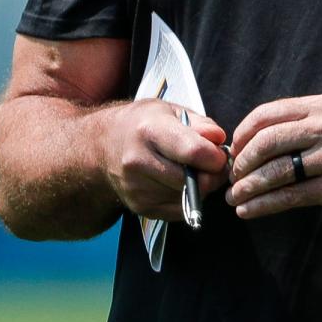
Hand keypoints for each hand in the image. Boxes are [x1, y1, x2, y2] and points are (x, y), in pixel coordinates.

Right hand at [102, 100, 228, 221]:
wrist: (103, 146)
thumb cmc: (144, 124)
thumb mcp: (171, 111)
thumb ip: (200, 124)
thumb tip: (219, 140)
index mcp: (149, 131)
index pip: (193, 151)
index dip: (215, 156)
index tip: (219, 154)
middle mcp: (138, 161)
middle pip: (193, 180)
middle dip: (212, 175)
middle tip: (213, 165)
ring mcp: (137, 188)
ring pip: (188, 198)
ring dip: (200, 188)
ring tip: (194, 171)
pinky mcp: (140, 207)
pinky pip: (179, 211)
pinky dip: (187, 200)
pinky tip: (181, 183)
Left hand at [226, 95, 321, 219]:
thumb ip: (299, 125)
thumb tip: (252, 143)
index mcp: (321, 107)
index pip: (267, 114)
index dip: (242, 134)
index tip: (234, 152)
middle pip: (268, 141)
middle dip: (242, 163)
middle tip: (232, 177)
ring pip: (277, 171)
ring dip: (249, 187)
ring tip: (235, 198)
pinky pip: (292, 196)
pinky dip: (265, 205)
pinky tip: (250, 211)